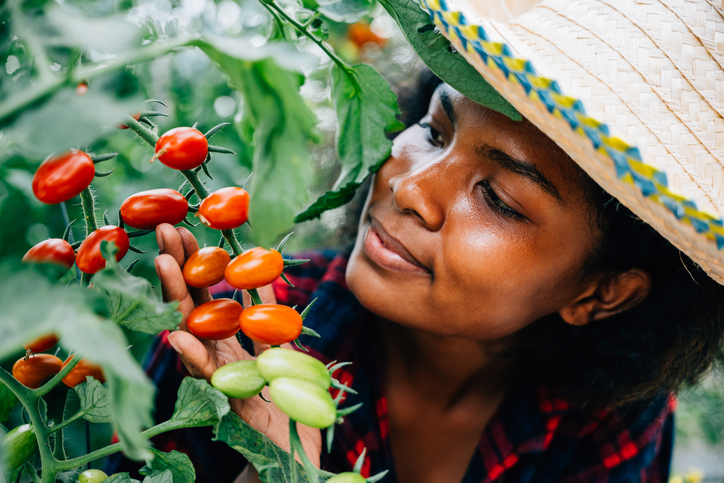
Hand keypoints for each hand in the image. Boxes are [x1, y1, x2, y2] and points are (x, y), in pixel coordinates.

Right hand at [154, 223, 321, 464]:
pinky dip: (192, 355)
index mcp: (233, 338)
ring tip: (164, 263)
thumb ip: (269, 317)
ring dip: (177, 299)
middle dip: (181, 267)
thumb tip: (263, 275)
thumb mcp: (284, 349)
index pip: (210, 293)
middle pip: (194, 303)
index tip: (186, 228)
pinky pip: (207, 374)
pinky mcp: (226, 399)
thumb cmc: (289, 401)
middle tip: (166, 229)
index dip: (199, 262)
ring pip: (193, 332)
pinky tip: (176, 333)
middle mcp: (219, 352)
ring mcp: (219, 374)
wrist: (297, 452)